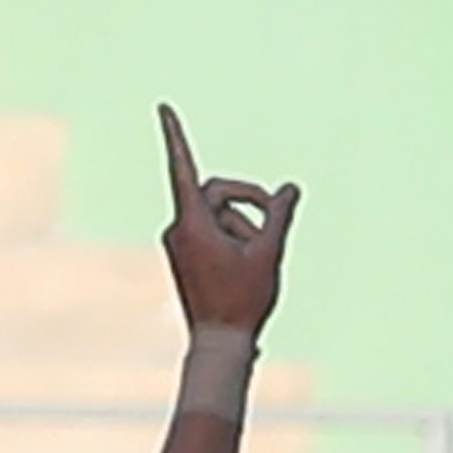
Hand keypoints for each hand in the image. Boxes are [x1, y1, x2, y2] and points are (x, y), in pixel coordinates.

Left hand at [158, 102, 296, 341]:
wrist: (219, 345)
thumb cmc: (241, 302)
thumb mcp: (268, 253)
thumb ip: (279, 216)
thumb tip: (289, 188)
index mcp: (191, 224)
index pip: (183, 169)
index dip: (175, 136)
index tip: (163, 107)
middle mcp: (178, 229)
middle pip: (217, 191)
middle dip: (248, 201)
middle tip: (274, 221)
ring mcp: (180, 243)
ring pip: (219, 214)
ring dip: (244, 228)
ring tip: (255, 262)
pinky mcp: (186, 255)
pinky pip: (213, 231)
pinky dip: (234, 238)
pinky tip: (246, 268)